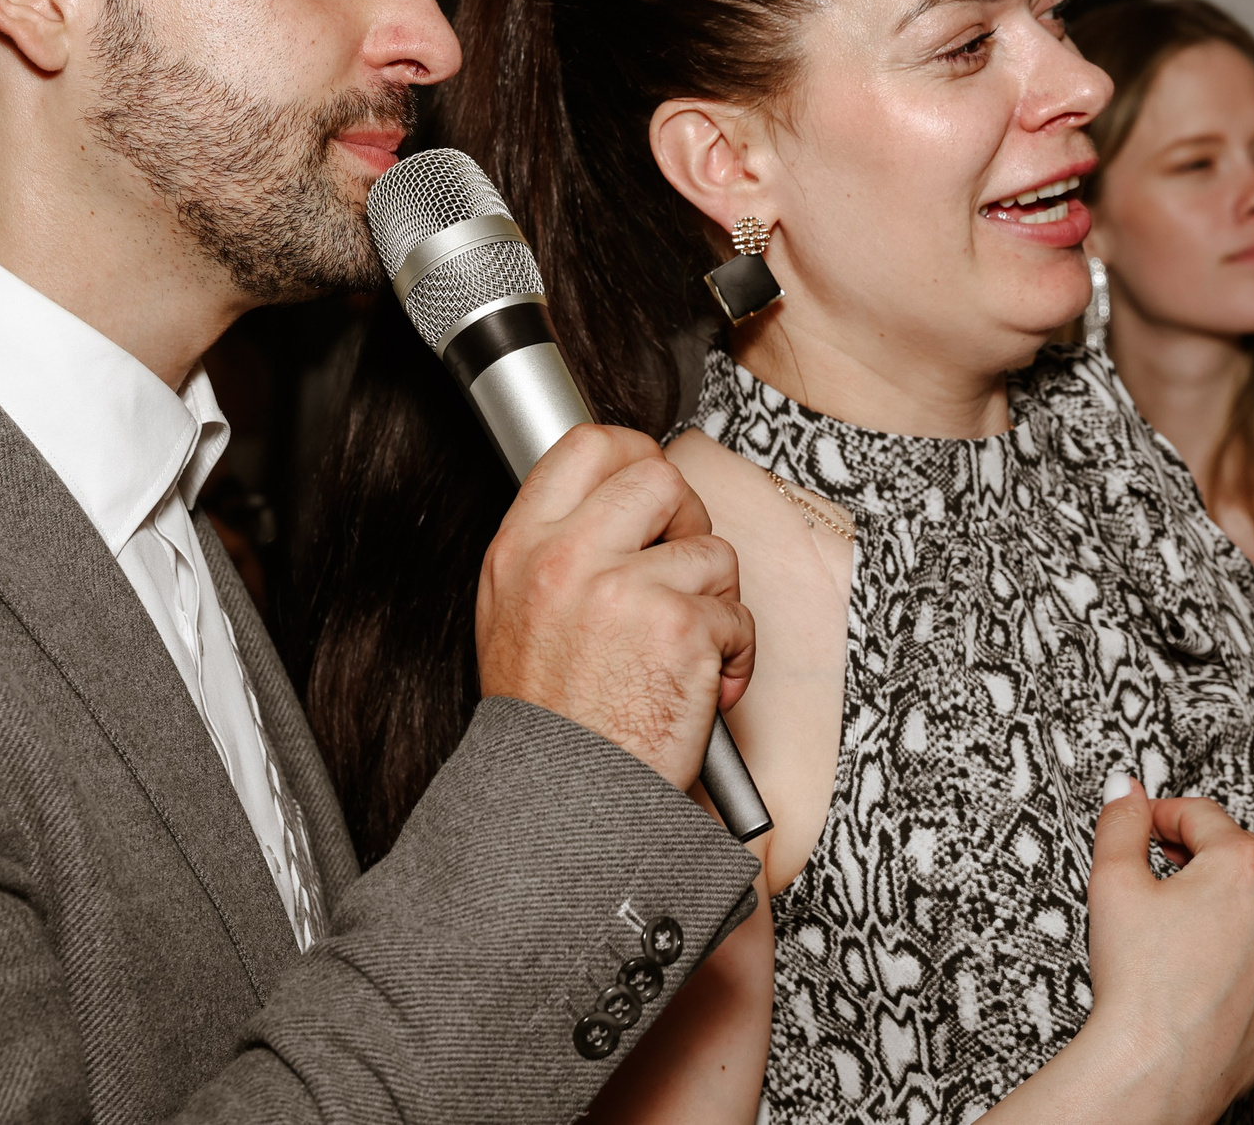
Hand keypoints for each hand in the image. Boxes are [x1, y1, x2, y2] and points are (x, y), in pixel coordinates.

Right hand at [473, 423, 755, 790]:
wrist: (563, 809)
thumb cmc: (552, 728)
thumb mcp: (515, 618)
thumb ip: (558, 551)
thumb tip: (616, 499)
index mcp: (521, 549)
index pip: (587, 445)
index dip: (635, 455)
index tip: (652, 495)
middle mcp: (566, 558)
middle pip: (661, 477)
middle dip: (687, 525)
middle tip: (680, 577)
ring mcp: (623, 588)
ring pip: (712, 550)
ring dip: (715, 602)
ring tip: (681, 654)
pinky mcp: (680, 626)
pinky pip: (737, 613)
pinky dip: (735, 656)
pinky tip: (701, 689)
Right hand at [1069, 782, 1253, 1120]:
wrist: (1160, 1069)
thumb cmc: (1139, 981)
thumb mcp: (1113, 882)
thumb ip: (1122, 822)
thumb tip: (1127, 789)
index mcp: (1244, 862)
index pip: (1201, 815)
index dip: (1163, 816)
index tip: (1145, 829)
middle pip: (1240, 858)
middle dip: (1201, 863)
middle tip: (1160, 882)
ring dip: (1234, 907)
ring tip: (1186, 933)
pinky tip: (1213, 971)